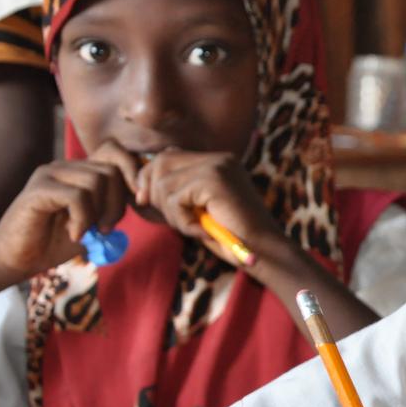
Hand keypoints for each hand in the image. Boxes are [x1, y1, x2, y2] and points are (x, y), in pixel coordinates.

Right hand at [0, 143, 135, 279]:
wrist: (16, 258)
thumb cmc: (54, 242)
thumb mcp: (94, 224)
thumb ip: (114, 206)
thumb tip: (142, 195)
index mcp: (79, 171)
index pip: (116, 152)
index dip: (134, 174)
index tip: (139, 202)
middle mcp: (65, 166)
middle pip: (112, 170)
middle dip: (118, 203)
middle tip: (106, 228)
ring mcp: (49, 174)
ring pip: (97, 180)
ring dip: (100, 212)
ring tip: (87, 231)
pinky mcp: (38, 189)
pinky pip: (77, 196)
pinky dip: (83, 219)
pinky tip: (74, 234)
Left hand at [134, 149, 280, 265]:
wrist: (264, 250)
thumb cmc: (232, 236)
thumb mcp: (199, 208)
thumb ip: (179, 191)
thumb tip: (141, 183)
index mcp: (217, 161)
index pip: (168, 156)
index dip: (149, 178)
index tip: (145, 201)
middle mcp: (218, 158)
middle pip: (161, 162)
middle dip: (153, 192)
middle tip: (169, 218)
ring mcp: (218, 166)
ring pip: (164, 183)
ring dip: (171, 213)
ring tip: (193, 227)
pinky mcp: (214, 180)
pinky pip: (176, 198)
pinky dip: (182, 220)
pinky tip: (201, 230)